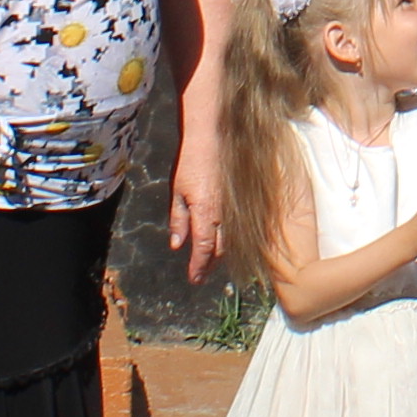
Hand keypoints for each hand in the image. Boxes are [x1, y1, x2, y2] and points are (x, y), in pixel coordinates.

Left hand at [171, 89, 229, 273]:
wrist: (214, 137)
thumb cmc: (191, 162)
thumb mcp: (178, 192)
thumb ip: (178, 220)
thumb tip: (177, 245)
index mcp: (205, 214)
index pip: (203, 249)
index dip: (198, 267)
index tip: (194, 280)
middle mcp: (223, 215)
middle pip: (219, 250)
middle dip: (209, 265)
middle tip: (200, 274)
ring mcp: (234, 208)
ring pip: (230, 240)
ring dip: (219, 254)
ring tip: (210, 262)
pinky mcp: (239, 200)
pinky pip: (236, 227)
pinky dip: (228, 239)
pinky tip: (223, 241)